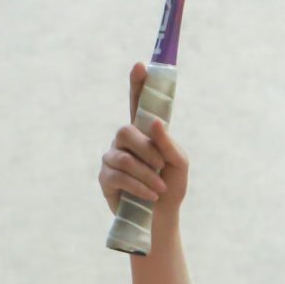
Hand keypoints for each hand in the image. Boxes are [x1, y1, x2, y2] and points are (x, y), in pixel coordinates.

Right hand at [100, 63, 189, 220]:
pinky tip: (150, 195)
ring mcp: (112, 158)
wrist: (161, 218)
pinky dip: (138, 185)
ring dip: (146, 173)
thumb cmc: (171, 187)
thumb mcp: (179, 164)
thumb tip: (155, 124)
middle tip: (162, 167)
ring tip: (159, 188)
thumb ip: (169, 144)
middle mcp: (124, 141)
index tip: (140, 66)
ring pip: (123, 157)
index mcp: (144, 132)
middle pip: (126, 131)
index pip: (138, 103)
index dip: (137, 84)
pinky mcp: (105, 178)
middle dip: (147, 150)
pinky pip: (118, 175)